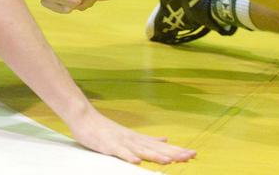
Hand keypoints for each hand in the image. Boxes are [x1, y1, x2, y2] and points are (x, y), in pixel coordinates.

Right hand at [69, 105, 195, 164]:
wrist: (84, 117)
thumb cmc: (105, 129)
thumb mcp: (130, 134)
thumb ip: (148, 139)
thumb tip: (166, 139)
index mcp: (138, 139)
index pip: (161, 146)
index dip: (176, 150)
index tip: (193, 154)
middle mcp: (132, 139)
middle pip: (155, 148)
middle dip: (172, 153)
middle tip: (190, 156)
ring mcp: (121, 141)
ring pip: (140, 150)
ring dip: (154, 155)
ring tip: (168, 161)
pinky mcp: (108, 145)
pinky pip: (119, 152)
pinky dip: (128, 156)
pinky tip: (136, 161)